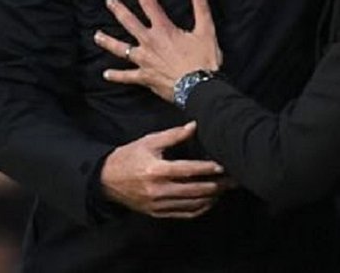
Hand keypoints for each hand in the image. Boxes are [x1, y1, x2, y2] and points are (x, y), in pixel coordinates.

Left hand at [96, 0, 220, 102]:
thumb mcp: (206, 30)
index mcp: (164, 30)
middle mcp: (149, 43)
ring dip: (108, 41)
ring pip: (121, 49)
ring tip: (97, 36)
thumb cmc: (203, 60)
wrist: (198, 87)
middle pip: (129, 23)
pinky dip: (117, 76)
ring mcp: (144, 60)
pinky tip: (106, 74)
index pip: (149, 4)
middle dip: (118, 10)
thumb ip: (200, 6)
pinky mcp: (145, 77)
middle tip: (109, 2)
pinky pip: (127, 76)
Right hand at [100, 122, 232, 218]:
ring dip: (211, 197)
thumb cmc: (129, 156)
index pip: (187, 170)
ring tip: (225, 189)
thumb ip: (173, 135)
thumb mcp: (149, 141)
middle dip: (217, 185)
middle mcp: (158, 190)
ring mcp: (158, 204)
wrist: (106, 180)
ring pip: (192, 204)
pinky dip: (200, 209)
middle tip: (234, 180)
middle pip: (194, 190)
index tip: (223, 166)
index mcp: (156, 170)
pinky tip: (210, 201)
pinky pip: (184, 214)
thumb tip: (194, 125)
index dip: (207, 169)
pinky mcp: (158, 213)